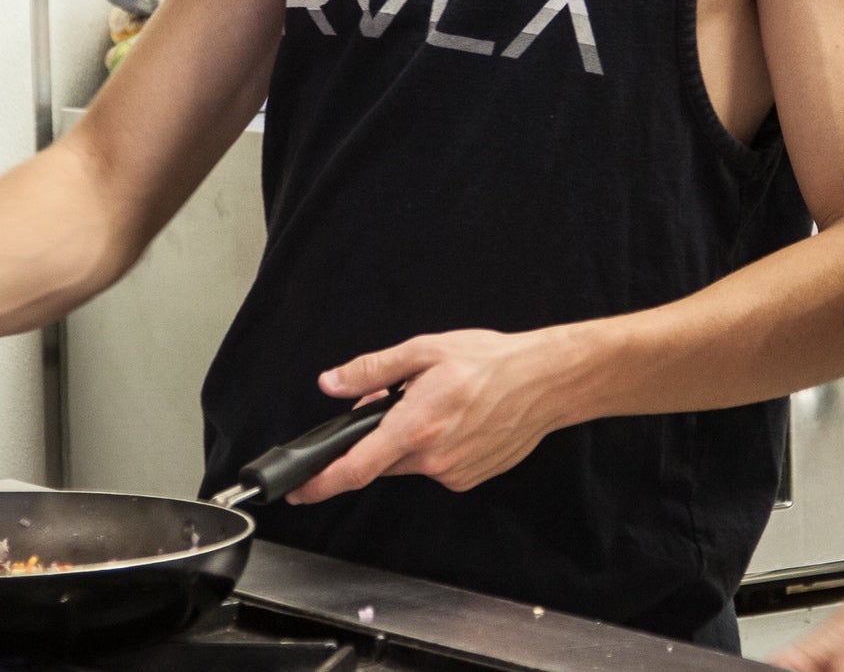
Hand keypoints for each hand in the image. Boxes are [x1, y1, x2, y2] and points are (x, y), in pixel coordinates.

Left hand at [285, 326, 581, 504]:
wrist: (544, 382)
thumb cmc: (489, 362)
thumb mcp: (423, 351)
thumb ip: (372, 371)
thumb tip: (331, 383)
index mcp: (415, 427)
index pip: (355, 467)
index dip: (321, 483)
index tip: (299, 491)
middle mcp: (432, 459)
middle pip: (380, 462)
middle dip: (375, 438)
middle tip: (397, 402)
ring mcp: (452, 474)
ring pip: (408, 463)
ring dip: (408, 440)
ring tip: (437, 404)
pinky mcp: (468, 479)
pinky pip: (434, 467)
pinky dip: (433, 447)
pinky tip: (456, 421)